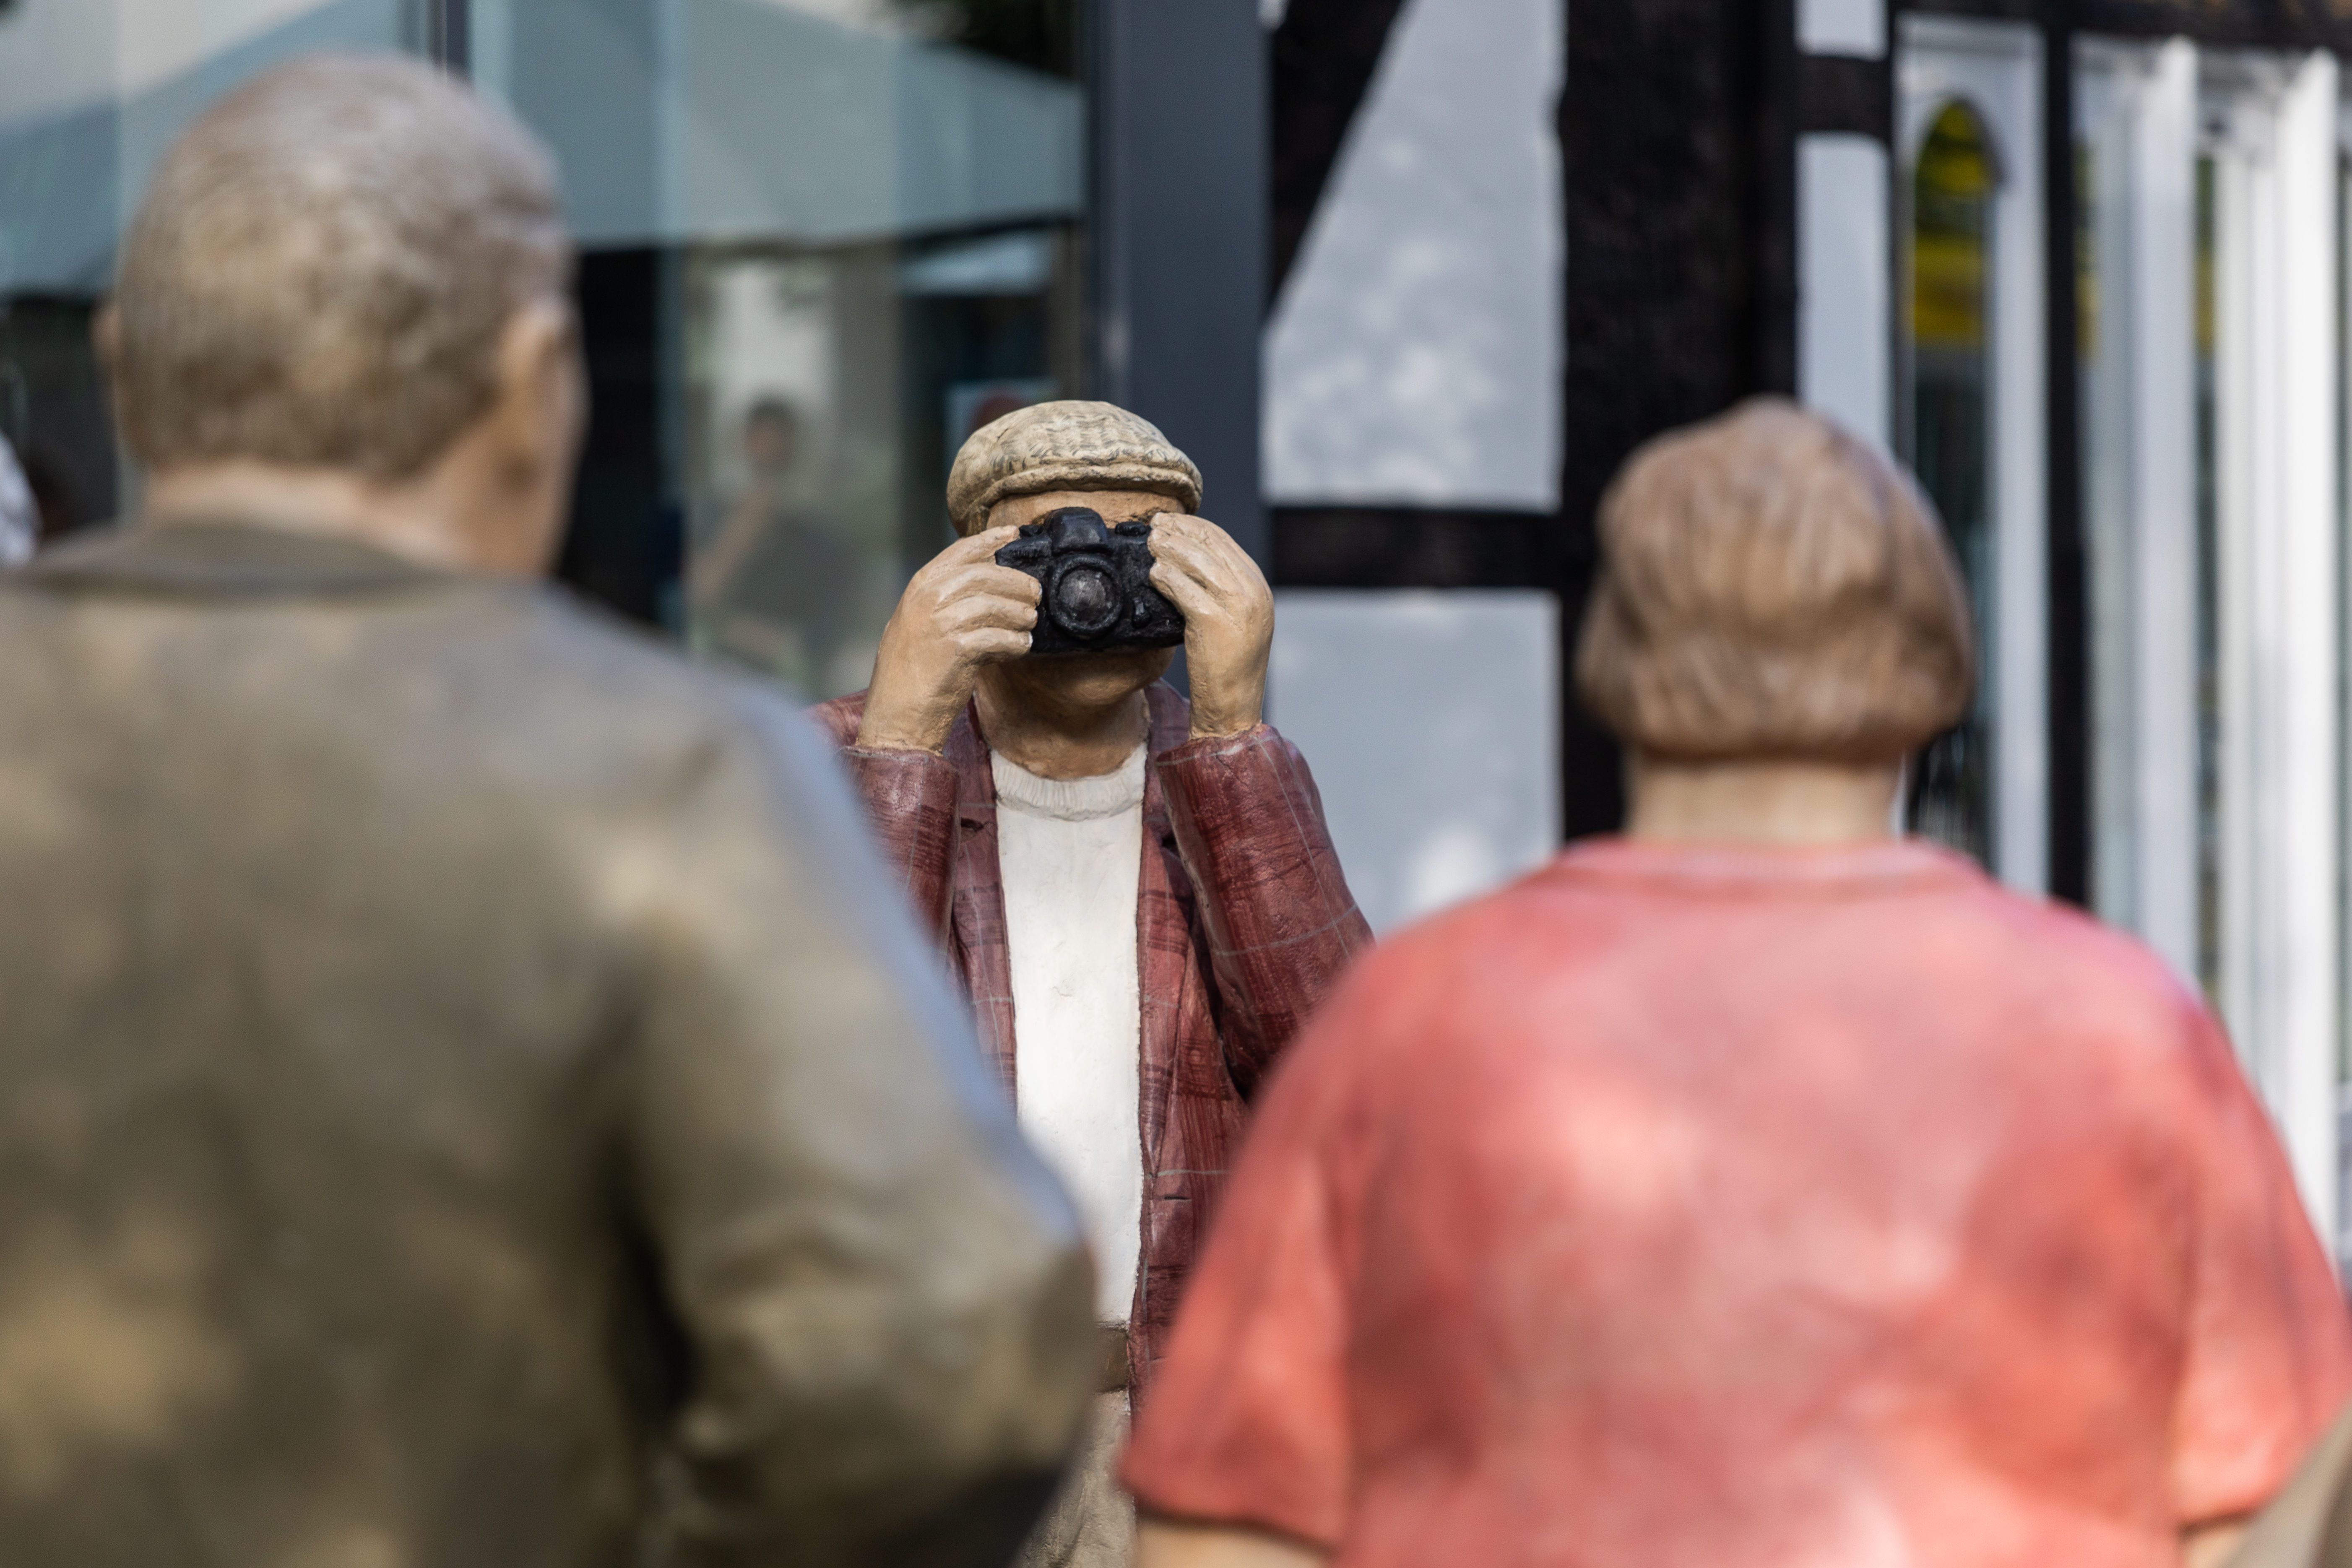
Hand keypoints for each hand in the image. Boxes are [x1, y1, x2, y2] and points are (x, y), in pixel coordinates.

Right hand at [856, 526, 1038, 753]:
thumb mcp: (918, 625)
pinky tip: (1020, 646)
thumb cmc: (909, 674)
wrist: (896, 716)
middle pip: (986, 575)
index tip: (1013, 535)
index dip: (990, 541)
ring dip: (1020, 613)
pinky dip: (1015, 641)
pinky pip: (999, 636)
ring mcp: (941, 622)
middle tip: (1034, 595)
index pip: (961, 552)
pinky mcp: (957, 649)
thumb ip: (945, 601)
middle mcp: (928, 599)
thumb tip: (989, 587)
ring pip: (995, 604)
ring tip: (1029, 623)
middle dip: (1016, 582)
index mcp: (919, 588)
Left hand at [1147, 513, 1271, 739]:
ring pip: (1194, 560)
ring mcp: (1234, 604)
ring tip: (1150, 544)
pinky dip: (1164, 577)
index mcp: (1257, 586)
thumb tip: (1187, 553)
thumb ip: (1222, 586)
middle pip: (1208, 544)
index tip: (1169, 522)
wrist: (1233, 704)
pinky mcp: (1211, 619)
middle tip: (1153, 526)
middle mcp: (1251, 591)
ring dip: (1167, 548)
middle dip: (1177, 530)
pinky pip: (1181, 587)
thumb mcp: (1235, 618)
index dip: (1192, 525)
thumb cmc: (1227, 665)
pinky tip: (1153, 575)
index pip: (1222, 540)